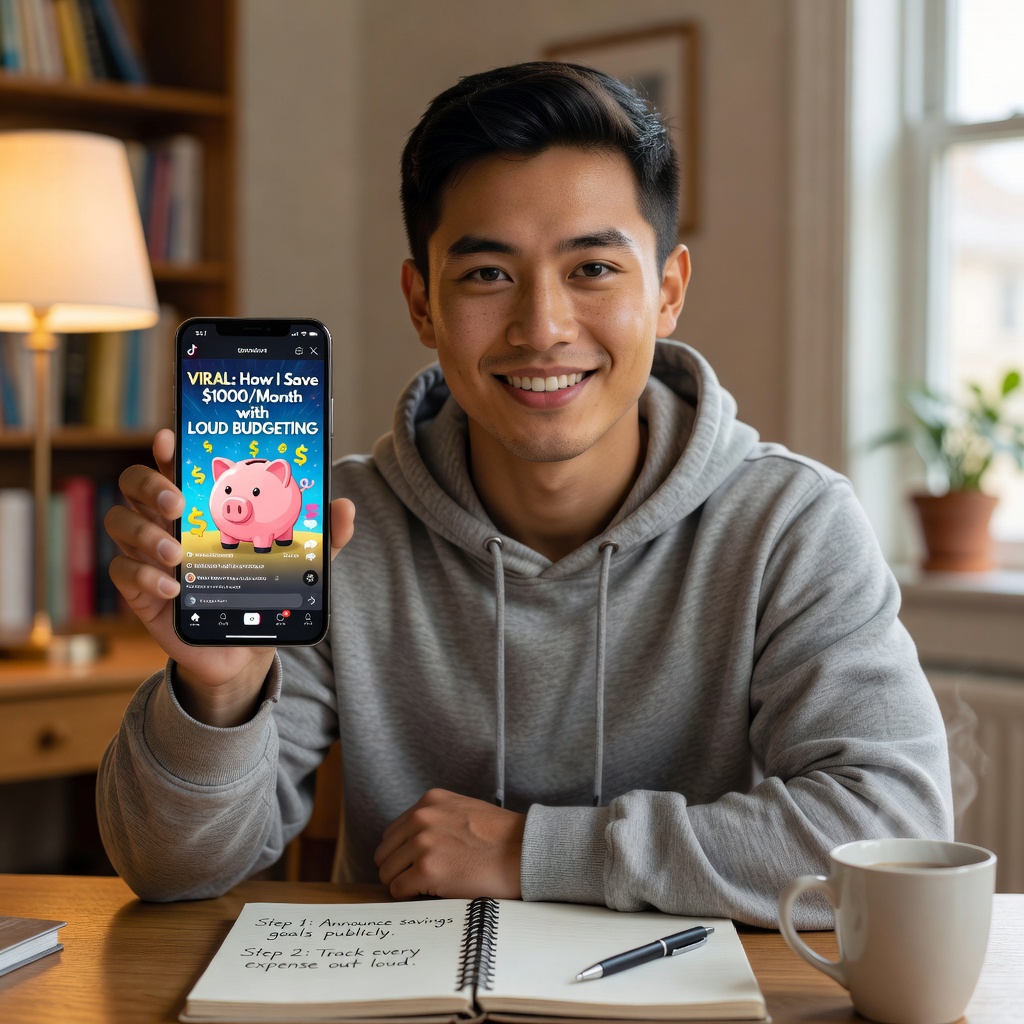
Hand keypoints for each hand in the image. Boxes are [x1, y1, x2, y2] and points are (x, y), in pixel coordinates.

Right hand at [105, 428, 355, 725]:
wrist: (243, 650)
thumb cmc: (262, 592)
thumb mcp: (296, 563)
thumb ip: (322, 536)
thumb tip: (345, 508)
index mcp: (198, 504)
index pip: (172, 464)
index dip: (166, 448)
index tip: (171, 438)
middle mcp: (165, 521)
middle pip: (133, 483)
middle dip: (150, 485)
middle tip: (178, 504)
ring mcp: (148, 554)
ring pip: (119, 523)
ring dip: (144, 534)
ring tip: (177, 556)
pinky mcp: (140, 592)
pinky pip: (122, 573)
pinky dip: (144, 577)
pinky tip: (173, 589)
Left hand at [374, 789, 525, 899]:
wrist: (524, 851)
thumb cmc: (500, 837)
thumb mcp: (462, 810)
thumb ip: (435, 819)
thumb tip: (410, 842)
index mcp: (429, 801)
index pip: (393, 833)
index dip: (403, 853)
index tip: (418, 864)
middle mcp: (421, 817)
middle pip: (384, 853)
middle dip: (399, 869)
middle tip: (421, 880)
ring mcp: (422, 843)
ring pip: (387, 873)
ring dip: (404, 883)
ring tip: (429, 887)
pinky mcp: (427, 870)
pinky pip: (398, 890)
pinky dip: (411, 896)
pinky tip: (433, 893)